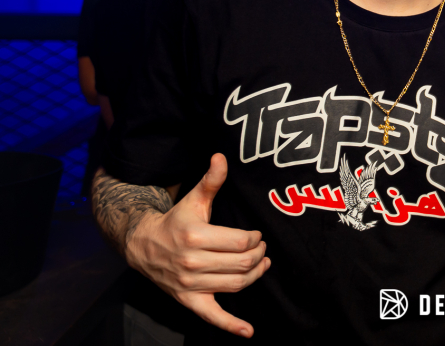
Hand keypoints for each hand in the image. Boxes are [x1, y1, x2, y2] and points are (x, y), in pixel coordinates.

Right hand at [125, 154, 269, 337]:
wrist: (142, 245)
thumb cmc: (176, 221)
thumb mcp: (193, 199)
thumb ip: (211, 180)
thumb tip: (221, 156)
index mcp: (195, 236)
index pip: (240, 242)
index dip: (255, 238)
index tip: (256, 234)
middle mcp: (191, 263)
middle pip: (242, 264)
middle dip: (258, 255)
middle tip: (262, 248)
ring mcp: (189, 285)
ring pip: (235, 285)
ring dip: (255, 276)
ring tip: (262, 265)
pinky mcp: (188, 301)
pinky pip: (212, 316)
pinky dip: (231, 325)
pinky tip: (249, 332)